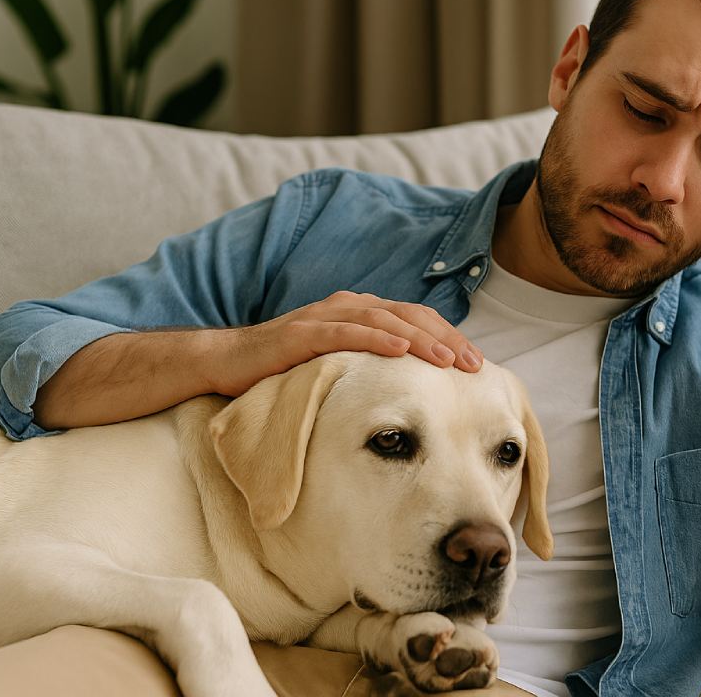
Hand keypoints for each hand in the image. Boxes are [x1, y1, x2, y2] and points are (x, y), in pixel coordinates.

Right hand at [208, 291, 482, 396]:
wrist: (225, 362)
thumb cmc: (285, 368)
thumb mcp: (338, 368)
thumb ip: (369, 368)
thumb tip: (413, 392)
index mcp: (360, 313)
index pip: (415, 320)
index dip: (448, 337)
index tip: (476, 364)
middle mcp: (347, 307)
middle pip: (408, 316)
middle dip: (445, 338)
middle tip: (473, 364)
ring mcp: (324, 317)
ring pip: (383, 320)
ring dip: (419, 338)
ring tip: (446, 359)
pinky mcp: (300, 332)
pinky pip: (344, 332)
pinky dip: (375, 338)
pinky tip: (399, 350)